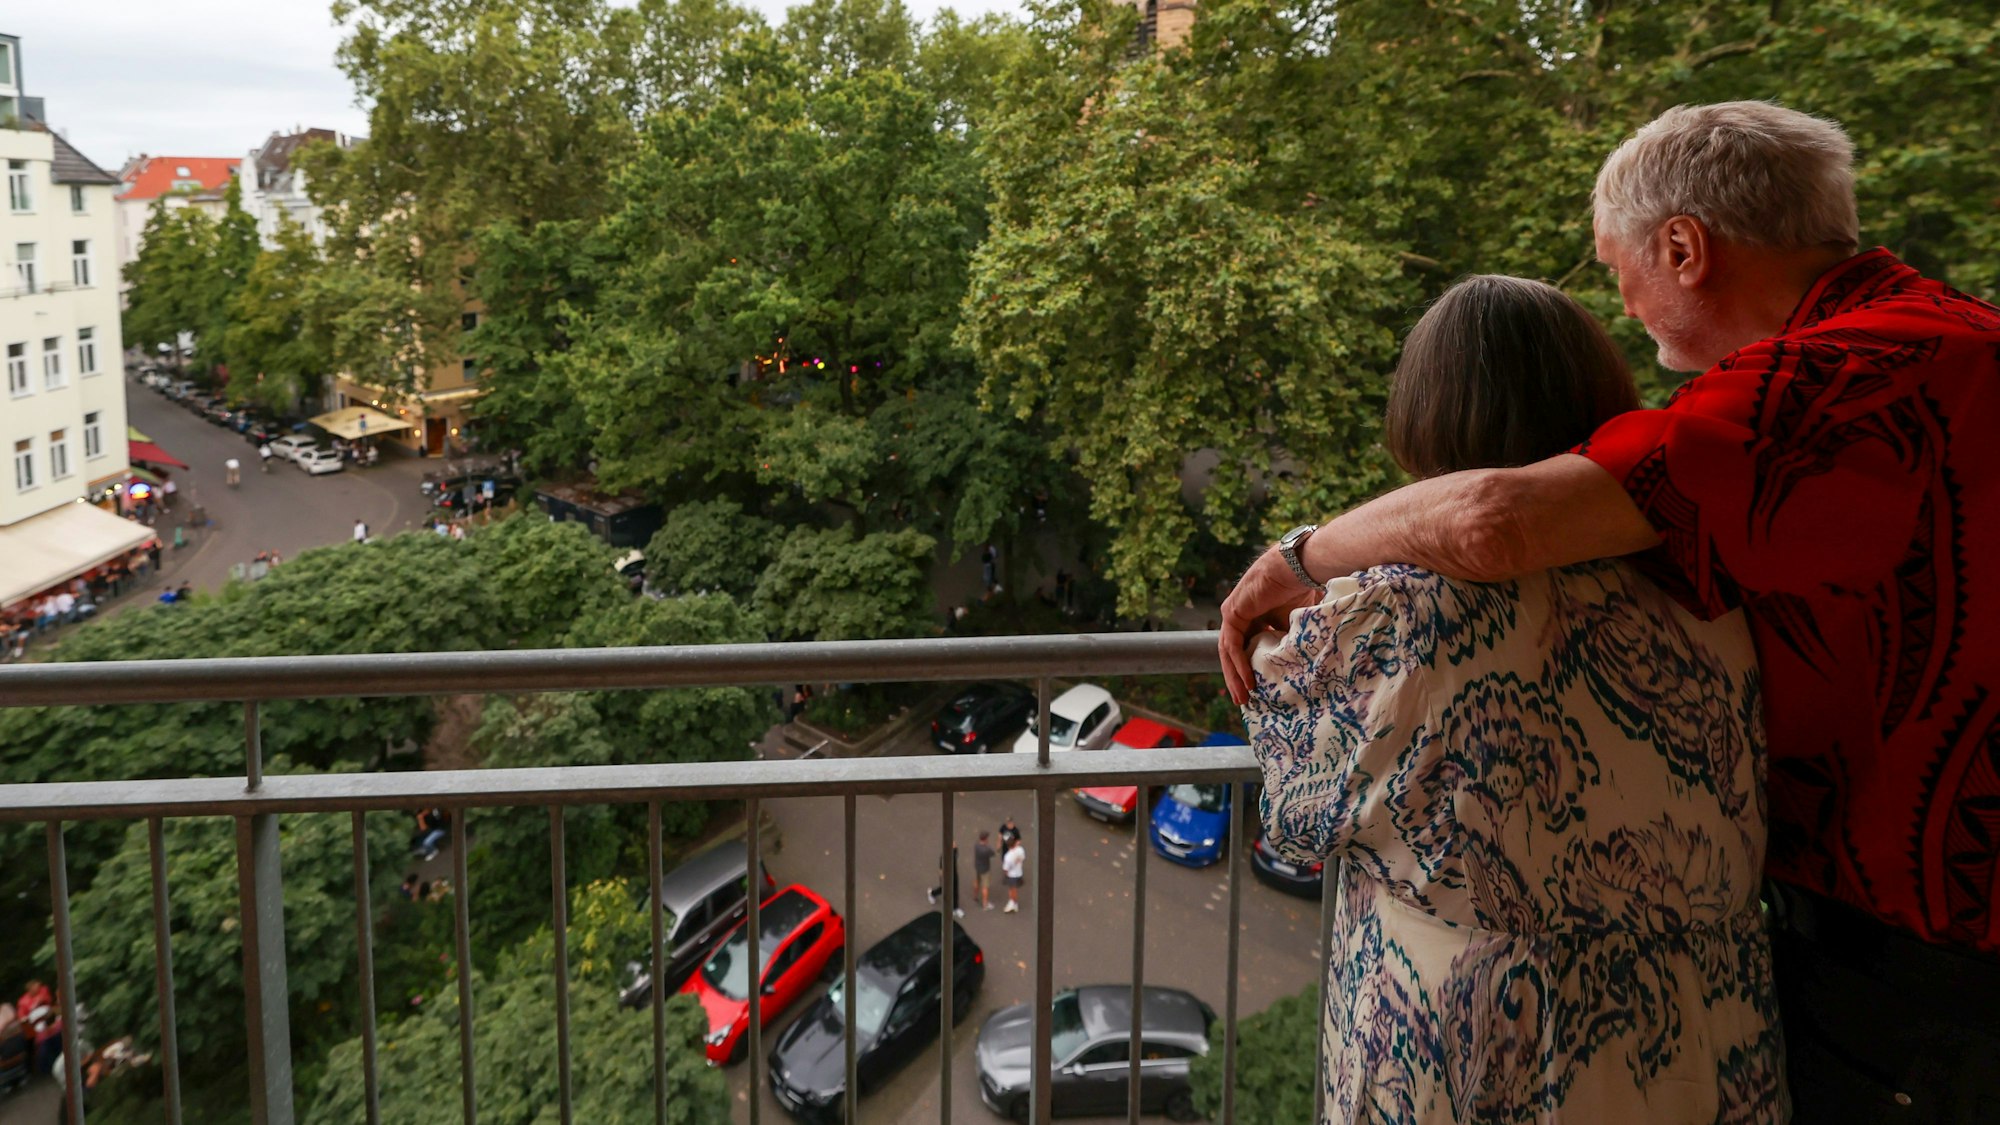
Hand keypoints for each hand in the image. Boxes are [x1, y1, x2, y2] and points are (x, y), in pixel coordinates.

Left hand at [1218, 546, 1320, 705]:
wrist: (1296, 567)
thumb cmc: (1300, 588)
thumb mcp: (1293, 622)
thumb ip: (1287, 639)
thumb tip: (1298, 663)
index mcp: (1253, 616)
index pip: (1244, 647)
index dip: (1248, 669)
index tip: (1257, 690)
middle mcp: (1239, 615)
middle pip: (1233, 653)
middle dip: (1237, 679)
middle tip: (1243, 701)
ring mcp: (1233, 613)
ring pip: (1228, 652)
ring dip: (1235, 677)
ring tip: (1243, 698)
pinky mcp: (1231, 613)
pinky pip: (1232, 646)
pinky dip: (1238, 665)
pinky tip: (1247, 681)